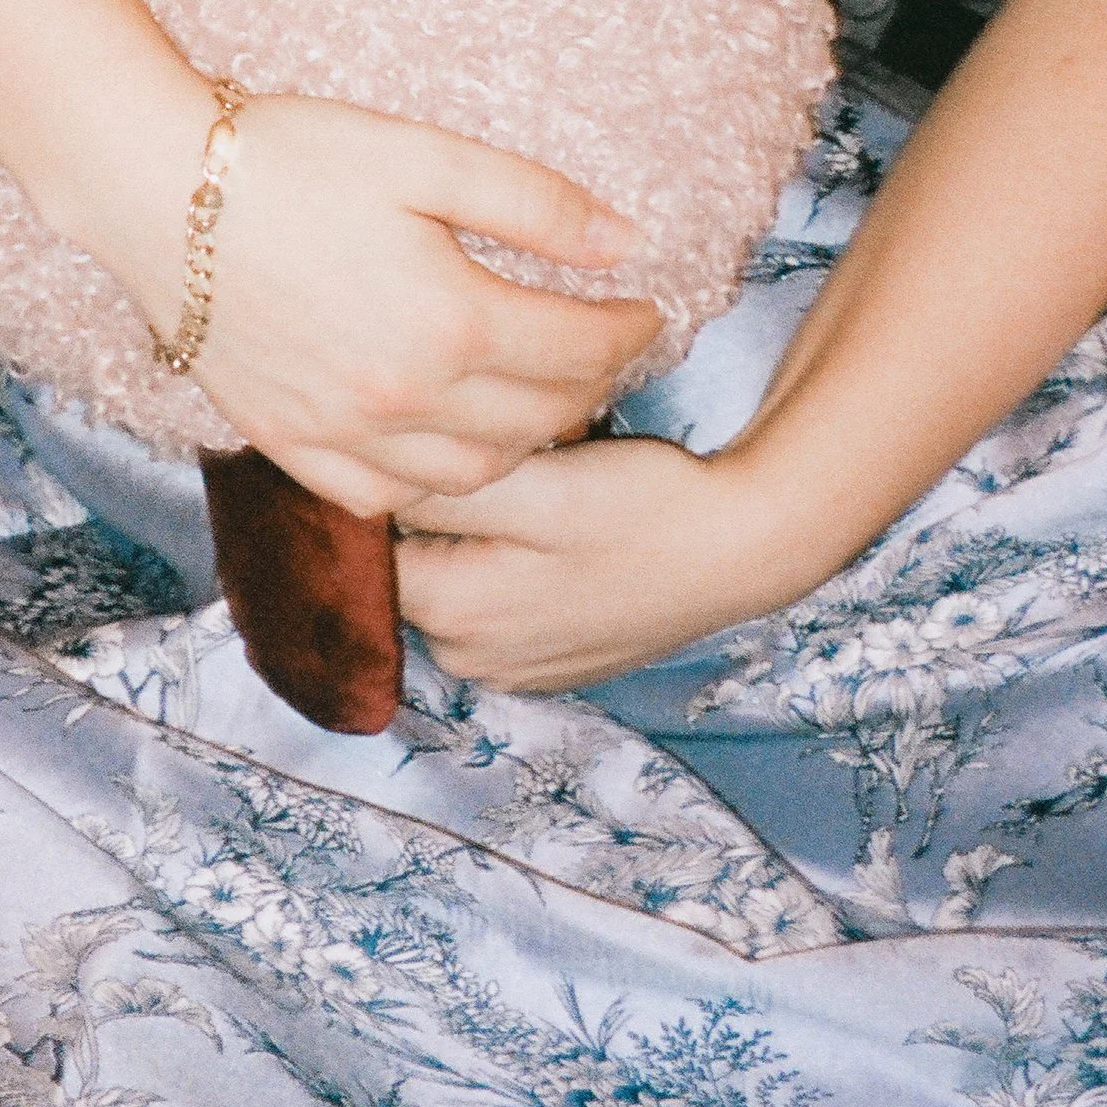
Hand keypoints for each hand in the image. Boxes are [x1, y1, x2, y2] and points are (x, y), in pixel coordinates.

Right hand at [113, 92, 659, 519]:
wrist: (152, 188)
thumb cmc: (288, 156)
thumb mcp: (424, 155)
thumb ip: (534, 204)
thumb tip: (624, 242)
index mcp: (450, 321)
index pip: (578, 351)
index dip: (628, 333)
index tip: (644, 310)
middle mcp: (402, 397)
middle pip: (536, 422)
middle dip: (587, 389)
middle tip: (600, 352)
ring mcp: (340, 431)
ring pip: (469, 475)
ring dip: (520, 446)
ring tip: (534, 401)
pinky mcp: (285, 441)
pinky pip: (380, 500)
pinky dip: (430, 484)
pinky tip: (442, 446)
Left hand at [395, 435, 775, 690]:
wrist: (742, 548)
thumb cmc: (643, 507)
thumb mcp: (538, 488)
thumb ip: (441, 494)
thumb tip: (365, 486)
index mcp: (451, 616)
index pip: (366, 544)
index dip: (385, 483)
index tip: (417, 438)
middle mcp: (467, 659)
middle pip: (405, 567)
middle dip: (426, 513)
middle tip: (483, 458)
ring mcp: (508, 668)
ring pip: (449, 584)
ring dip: (465, 539)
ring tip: (523, 489)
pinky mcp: (544, 663)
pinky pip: (491, 607)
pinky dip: (503, 568)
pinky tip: (547, 530)